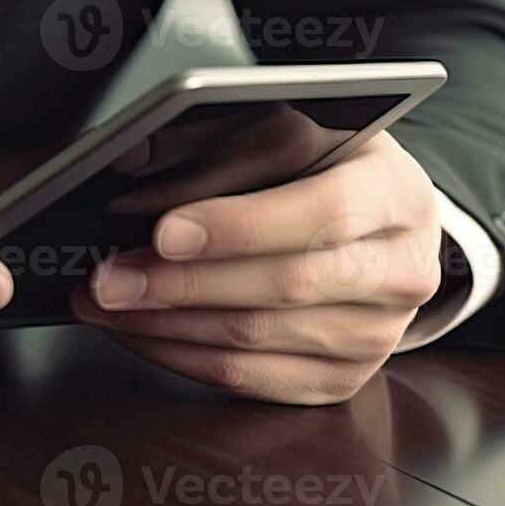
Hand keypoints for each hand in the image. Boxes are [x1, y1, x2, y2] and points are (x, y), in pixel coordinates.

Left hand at [73, 131, 442, 404]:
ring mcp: (376, 335)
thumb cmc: (325, 165)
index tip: (164, 231)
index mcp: (395, 193)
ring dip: (165, 323)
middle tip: (108, 277)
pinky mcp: (341, 378)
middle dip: (180, 283)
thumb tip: (131, 157)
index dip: (238, 226)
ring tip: (104, 300)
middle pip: (283, 286)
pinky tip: (138, 329)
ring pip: (256, 339)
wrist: (381, 222)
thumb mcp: (288, 125)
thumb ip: (216, 138)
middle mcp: (399, 271)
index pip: (321, 213)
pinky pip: (249, 380)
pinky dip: (180, 355)